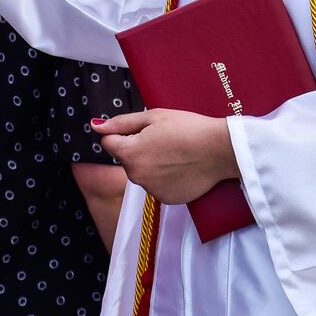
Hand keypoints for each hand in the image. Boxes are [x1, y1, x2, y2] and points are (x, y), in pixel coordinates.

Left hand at [91, 109, 238, 204]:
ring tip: (174, 153)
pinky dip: (163, 177)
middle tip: (164, 139)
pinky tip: (180, 167)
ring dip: (151, 163)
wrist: (220, 150)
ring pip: (141, 172)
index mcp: (130, 153)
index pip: (109, 142)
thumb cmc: (187, 128)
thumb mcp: (152, 117)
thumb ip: (120, 123)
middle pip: (126, 159)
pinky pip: (156, 185)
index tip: (144, 130)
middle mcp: (136, 175)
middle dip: (137, 148)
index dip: (124, 133)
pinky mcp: (166, 199)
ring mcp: (151, 189)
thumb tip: (96, 126)